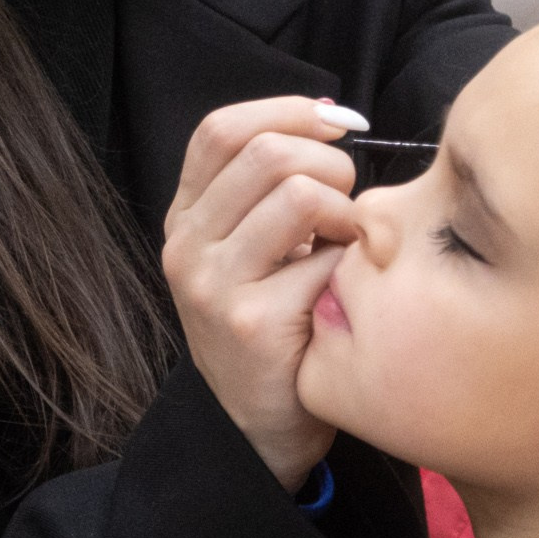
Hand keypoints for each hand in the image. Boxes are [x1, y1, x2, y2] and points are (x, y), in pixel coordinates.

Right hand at [162, 97, 364, 490]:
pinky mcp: (250, 324)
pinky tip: (345, 294)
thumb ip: (272, 188)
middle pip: (267, 152)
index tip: (338, 123)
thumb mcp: (253, 247)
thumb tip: (332, 116)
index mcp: (186, 217)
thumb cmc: (277, 322)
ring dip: (345, 212)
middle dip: (330, 165)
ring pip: (298, 195)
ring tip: (347, 245)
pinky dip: (352, 267)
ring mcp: (212, 286)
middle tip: (347, 204)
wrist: (260, 426)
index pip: (222, 130)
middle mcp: (186, 246)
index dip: (287, 111)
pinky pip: (326, 261)